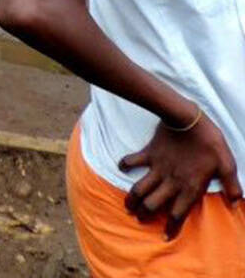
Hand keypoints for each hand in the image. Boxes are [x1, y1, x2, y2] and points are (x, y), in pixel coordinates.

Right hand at [120, 115, 242, 238]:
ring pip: (140, 189)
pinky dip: (125, 165)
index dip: (171, 228)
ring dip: (132, 199)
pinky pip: (133, 161)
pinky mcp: (149, 153)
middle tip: (140, 220)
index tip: (164, 236)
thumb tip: (236, 202)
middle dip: (145, 215)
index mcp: (190, 188)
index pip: (178, 214)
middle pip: (153, 204)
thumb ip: (232, 185)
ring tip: (128, 206)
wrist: (186, 118)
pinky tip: (122, 168)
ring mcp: (157, 168)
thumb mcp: (227, 164)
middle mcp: (171, 182)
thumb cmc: (209, 141)